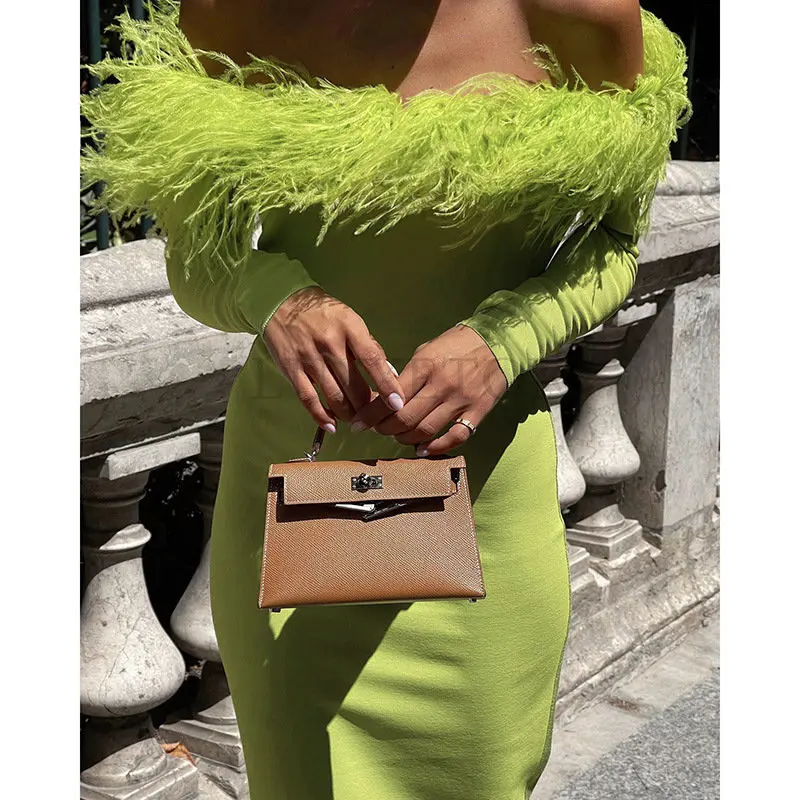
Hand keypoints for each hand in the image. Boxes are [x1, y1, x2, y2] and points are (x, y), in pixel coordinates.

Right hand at [264, 287, 404, 431]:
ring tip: (356, 419)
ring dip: (348, 413)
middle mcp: (329, 343)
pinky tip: (332, 425)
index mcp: (349, 327)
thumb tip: (389, 375)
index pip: (373, 360)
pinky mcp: (291, 368)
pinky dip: (321, 416)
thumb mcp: (351, 320)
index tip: (397, 404)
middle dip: (367, 406)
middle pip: (353, 385)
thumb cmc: (324, 313)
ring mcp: (309, 357)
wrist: (282, 302)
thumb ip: (369, 346)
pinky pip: (308, 398)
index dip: (386, 385)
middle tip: (375, 415)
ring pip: (333, 396)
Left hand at [350, 325, 507, 454]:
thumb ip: (408, 374)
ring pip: (425, 430)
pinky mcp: (478, 411)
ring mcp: (461, 400)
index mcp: (425, 366)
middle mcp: (441, 384)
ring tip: (398, 436)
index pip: (390, 397)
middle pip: (404, 418)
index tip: (359, 422)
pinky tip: (423, 448)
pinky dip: (436, 447)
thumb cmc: (458, 344)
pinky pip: (455, 437)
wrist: (498, 341)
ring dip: (405, 439)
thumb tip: (386, 396)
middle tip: (378, 430)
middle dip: (385, 428)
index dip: (371, 414)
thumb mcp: (427, 350)